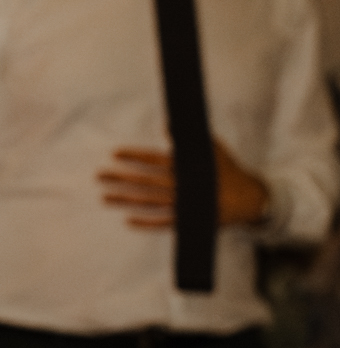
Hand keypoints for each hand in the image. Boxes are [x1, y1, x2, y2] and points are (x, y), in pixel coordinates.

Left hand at [96, 138, 266, 229]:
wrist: (249, 200)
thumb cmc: (229, 172)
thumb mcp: (212, 150)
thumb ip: (189, 139)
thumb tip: (170, 123)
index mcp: (187, 167)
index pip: (155, 160)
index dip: (135, 156)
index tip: (115, 154)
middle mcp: (182, 186)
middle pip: (146, 182)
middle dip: (121, 178)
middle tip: (99, 176)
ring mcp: (183, 205)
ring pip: (149, 202)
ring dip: (126, 200)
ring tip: (105, 197)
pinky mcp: (187, 220)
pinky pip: (163, 223)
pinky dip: (146, 224)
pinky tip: (128, 221)